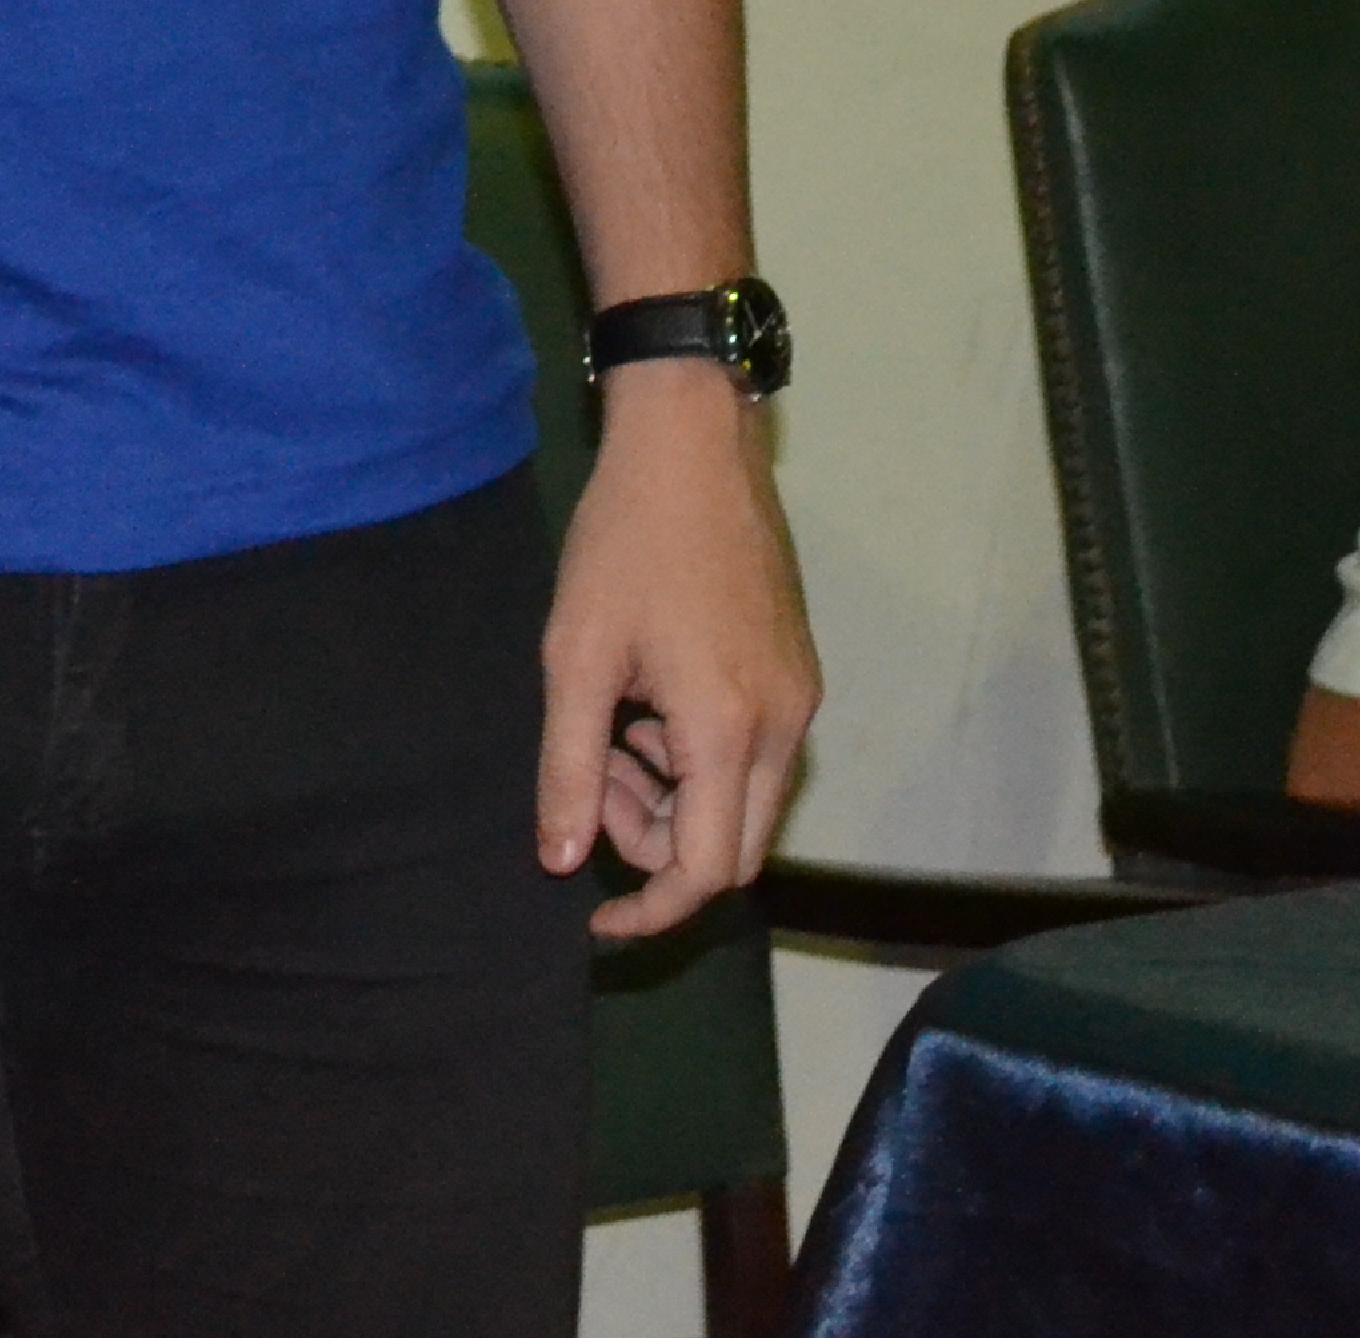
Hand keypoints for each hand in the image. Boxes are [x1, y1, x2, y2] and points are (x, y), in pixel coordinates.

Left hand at [542, 369, 819, 936]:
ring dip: (673, 795)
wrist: (693, 443)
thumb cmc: (625, 541)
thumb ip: (567, 766)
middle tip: (589, 780)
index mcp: (729, 729)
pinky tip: (646, 699)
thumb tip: (559, 860)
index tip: (598, 916)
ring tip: (608, 724)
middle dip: (657, 843)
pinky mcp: (798, 671)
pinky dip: (698, 756)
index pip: (706, 871)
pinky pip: (755, 754)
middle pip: (733, 848)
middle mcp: (785, 725)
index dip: (652, 910)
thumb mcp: (575, 656)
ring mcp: (800, 697)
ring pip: (745, 801)